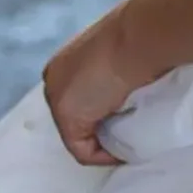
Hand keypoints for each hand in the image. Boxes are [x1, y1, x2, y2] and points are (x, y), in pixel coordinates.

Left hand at [40, 7, 164, 167]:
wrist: (137, 36)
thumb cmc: (138, 38)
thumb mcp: (120, 53)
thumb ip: (111, 70)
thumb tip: (123, 91)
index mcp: (65, 60)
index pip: (78, 95)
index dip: (100, 111)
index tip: (125, 115)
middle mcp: (54, 77)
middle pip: (77, 113)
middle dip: (100, 125)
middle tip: (128, 128)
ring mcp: (56, 96)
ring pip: (79, 133)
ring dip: (104, 138)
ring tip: (129, 137)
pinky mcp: (66, 117)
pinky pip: (83, 150)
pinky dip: (105, 155)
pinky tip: (125, 149)